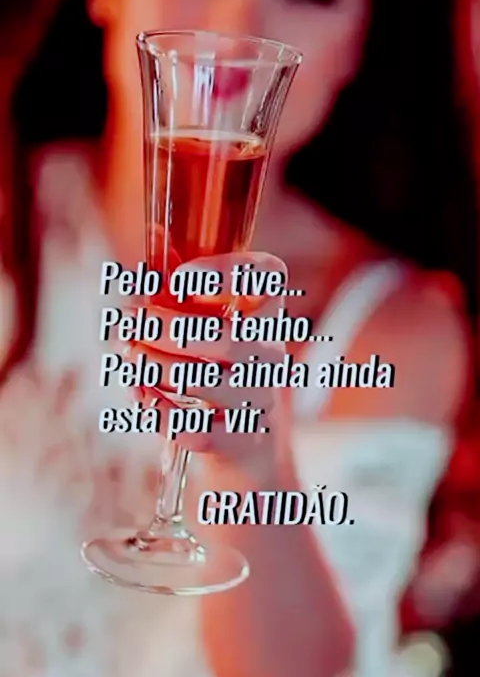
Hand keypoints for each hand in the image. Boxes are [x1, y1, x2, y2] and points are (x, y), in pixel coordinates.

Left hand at [129, 252, 287, 468]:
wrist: (247, 446)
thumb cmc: (216, 369)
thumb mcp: (203, 324)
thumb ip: (178, 285)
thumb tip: (155, 230)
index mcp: (264, 314)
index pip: (269, 277)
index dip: (226, 272)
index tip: (182, 279)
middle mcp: (269, 354)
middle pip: (222, 338)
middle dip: (160, 329)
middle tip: (127, 323)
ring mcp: (258, 400)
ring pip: (200, 382)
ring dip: (151, 367)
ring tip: (130, 357)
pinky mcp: (239, 441)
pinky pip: (192, 428)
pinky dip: (157, 411)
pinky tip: (145, 398)